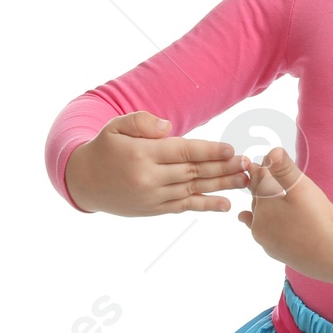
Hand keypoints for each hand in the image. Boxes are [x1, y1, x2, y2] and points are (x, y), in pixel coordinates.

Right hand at [64, 111, 249, 215]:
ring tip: (245, 181)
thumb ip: (142, 122)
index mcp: (142, 155)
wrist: (84, 182)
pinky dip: (205, 205)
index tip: (231, 150)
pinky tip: (225, 204)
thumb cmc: (104, 148)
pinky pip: (184, 207)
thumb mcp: (115, 127)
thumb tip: (168, 128)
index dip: (209, 151)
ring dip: (221, 186)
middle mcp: (149, 178)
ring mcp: (153, 197)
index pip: (182, 152)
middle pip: (193, 172)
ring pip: (193, 190)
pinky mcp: (154, 209)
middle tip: (248, 164)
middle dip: (223, 168)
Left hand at [235, 147, 332, 282]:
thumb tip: (271, 150)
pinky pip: (263, 233)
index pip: (257, 177)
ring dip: (259, 204)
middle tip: (263, 172)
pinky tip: (255, 221)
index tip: (264, 158)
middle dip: (260, 184)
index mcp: (263, 203)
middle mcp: (258, 222)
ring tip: (258, 194)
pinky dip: (261, 223)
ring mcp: (265, 240)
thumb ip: (284, 168)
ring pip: (257, 215)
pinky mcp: (274, 252)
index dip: (262, 166)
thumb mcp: (301, 187)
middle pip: (255, 197)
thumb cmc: (318, 218)